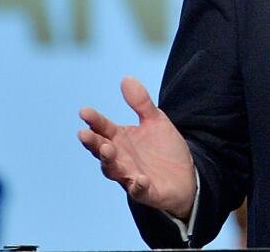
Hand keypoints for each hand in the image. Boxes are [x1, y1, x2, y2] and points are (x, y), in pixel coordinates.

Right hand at [78, 76, 195, 218]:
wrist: (186, 176)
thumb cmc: (164, 149)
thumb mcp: (155, 121)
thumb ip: (141, 103)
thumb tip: (126, 78)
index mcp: (121, 139)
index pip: (103, 128)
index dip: (94, 120)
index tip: (84, 111)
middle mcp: (121, 158)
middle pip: (102, 151)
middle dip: (93, 143)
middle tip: (85, 134)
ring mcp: (132, 175)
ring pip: (114, 171)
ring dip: (109, 161)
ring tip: (106, 149)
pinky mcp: (147, 192)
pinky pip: (139, 191)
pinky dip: (138, 186)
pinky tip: (140, 179)